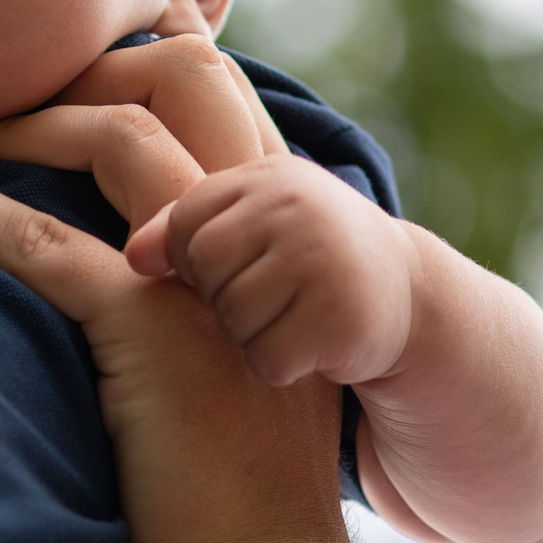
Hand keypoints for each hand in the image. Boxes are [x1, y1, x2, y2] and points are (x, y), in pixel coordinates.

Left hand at [0, 32, 416, 389]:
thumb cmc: (234, 508)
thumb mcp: (230, 371)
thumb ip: (195, 297)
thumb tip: (110, 256)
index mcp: (281, 237)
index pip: (215, 93)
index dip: (130, 57)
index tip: (42, 71)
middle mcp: (258, 237)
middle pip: (174, 79)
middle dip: (69, 65)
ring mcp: (210, 278)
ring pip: (107, 138)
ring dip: (2, 124)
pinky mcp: (154, 332)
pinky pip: (40, 238)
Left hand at [126, 150, 422, 391]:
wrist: (407, 295)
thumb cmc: (306, 256)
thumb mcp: (254, 220)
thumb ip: (187, 224)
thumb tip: (134, 257)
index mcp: (271, 177)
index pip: (186, 221)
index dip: (193, 259)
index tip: (230, 270)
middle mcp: (299, 209)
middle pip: (205, 268)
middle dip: (221, 296)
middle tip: (267, 298)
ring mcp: (323, 261)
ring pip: (232, 316)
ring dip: (250, 334)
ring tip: (289, 318)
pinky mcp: (339, 320)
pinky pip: (266, 357)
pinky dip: (278, 366)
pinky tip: (308, 349)